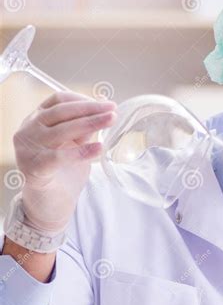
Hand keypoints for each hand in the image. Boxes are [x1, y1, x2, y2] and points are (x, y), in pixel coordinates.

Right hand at [13, 92, 116, 235]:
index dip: (83, 99)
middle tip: (113, 110)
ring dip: (90, 124)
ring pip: (61, 131)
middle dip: (90, 110)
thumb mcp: (75, 143)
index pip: (58, 100)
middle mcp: (27, 131)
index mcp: (36, 120)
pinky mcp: (33, 169)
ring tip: (111, 122)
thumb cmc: (63, 171)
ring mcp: (27, 150)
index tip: (106, 104)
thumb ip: (83, 129)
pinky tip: (99, 148)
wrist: (50, 205)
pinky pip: (59, 157)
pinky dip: (81, 151)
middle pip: (61, 112)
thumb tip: (103, 111)